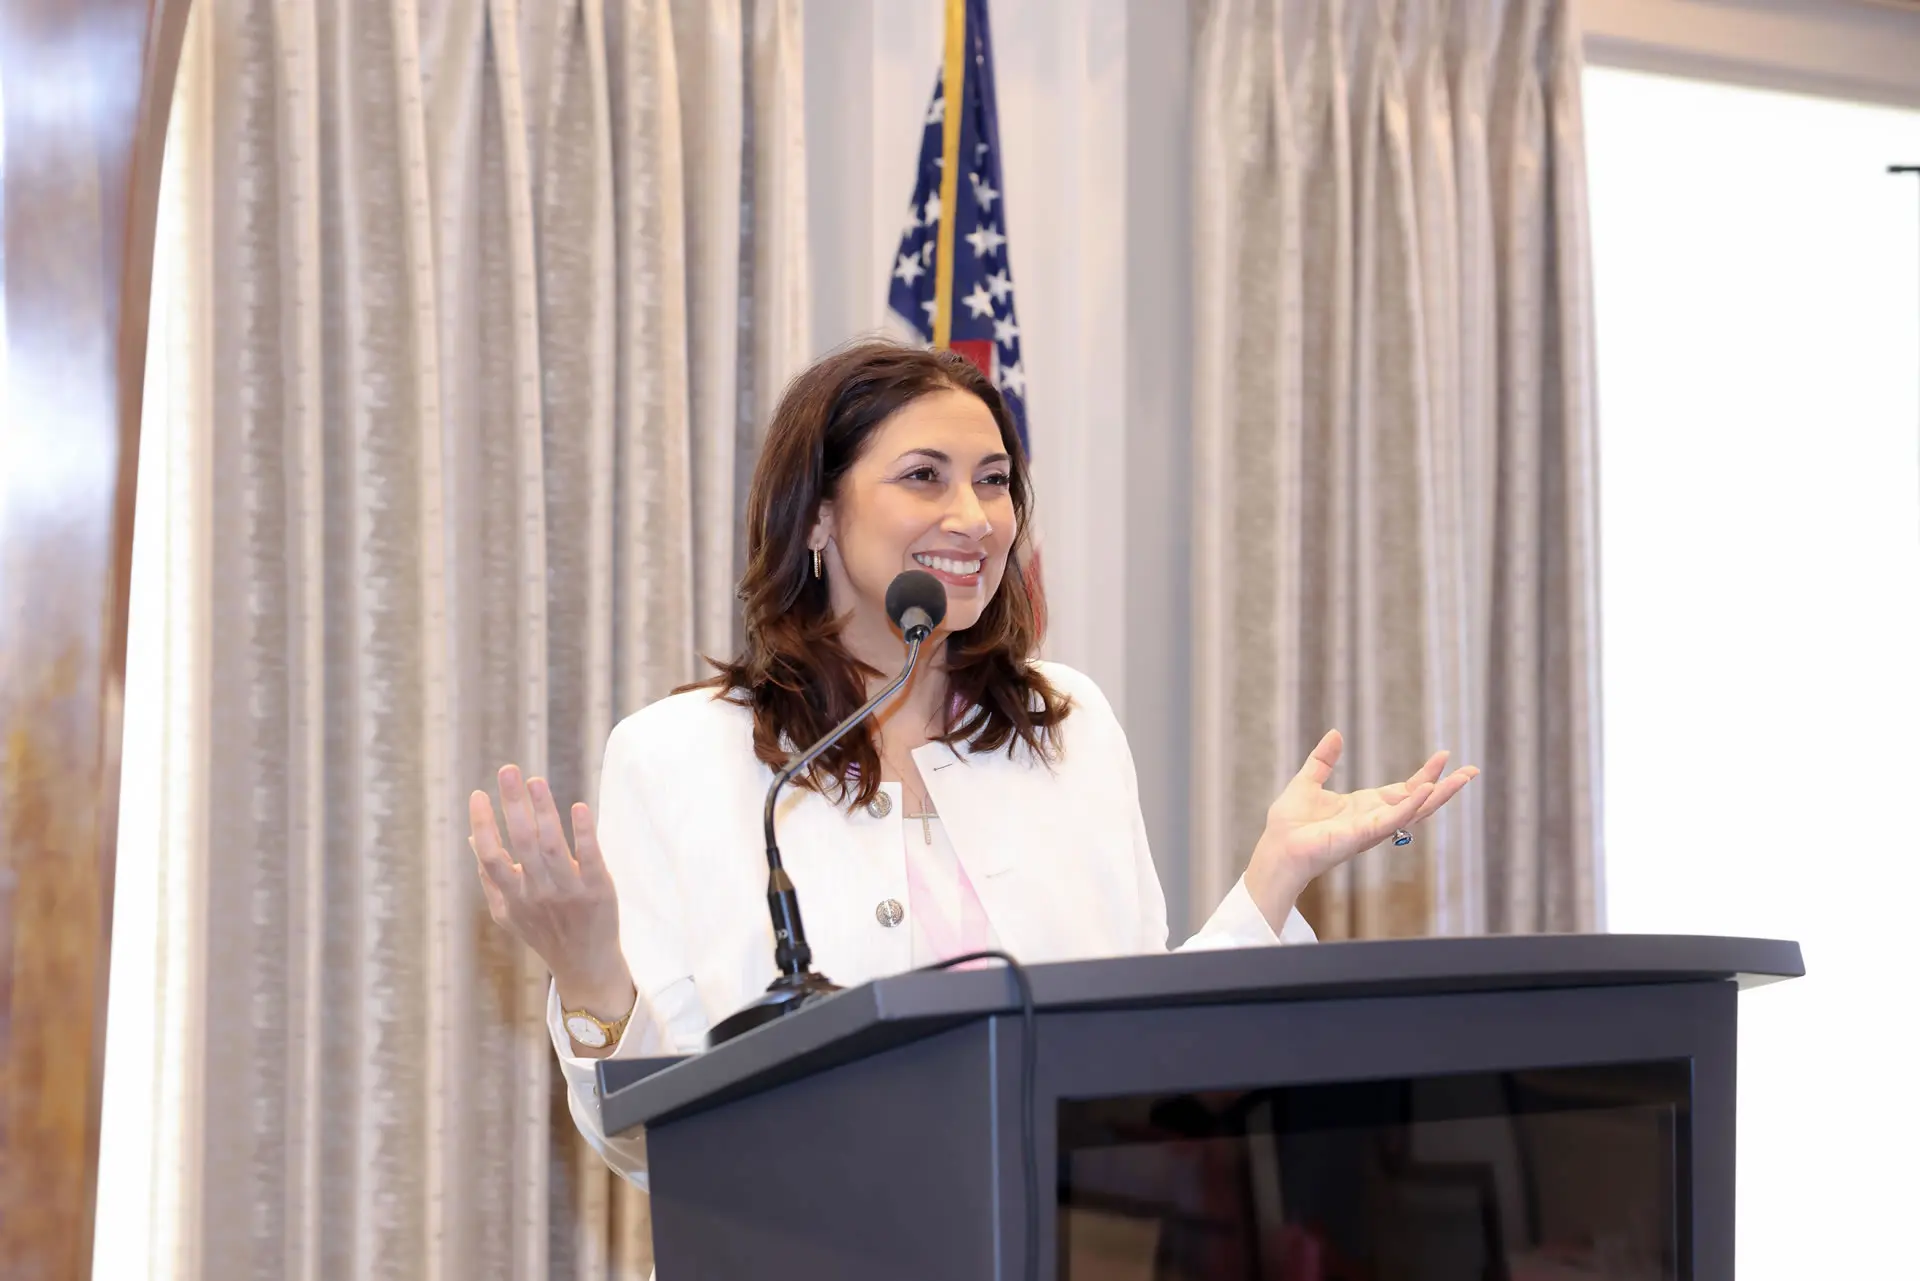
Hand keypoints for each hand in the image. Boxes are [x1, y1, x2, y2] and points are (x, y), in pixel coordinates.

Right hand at [469, 765, 632, 1017]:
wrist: (586, 965)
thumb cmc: (544, 932)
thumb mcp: (509, 913)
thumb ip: (490, 878)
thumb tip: (471, 838)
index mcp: (513, 897)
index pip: (490, 857)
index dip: (482, 825)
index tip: (477, 794)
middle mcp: (538, 893)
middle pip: (522, 843)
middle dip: (513, 804)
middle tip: (508, 770)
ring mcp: (569, 892)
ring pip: (552, 846)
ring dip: (544, 810)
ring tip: (536, 781)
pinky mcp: (598, 890)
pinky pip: (590, 858)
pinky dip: (583, 833)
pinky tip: (578, 808)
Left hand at [1245, 730, 1478, 918]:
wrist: (1278, 848)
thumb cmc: (1290, 824)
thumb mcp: (1307, 781)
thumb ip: (1323, 760)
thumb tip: (1335, 733)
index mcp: (1366, 807)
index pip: (1404, 790)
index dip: (1425, 775)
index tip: (1444, 757)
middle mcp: (1375, 819)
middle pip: (1418, 801)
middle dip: (1445, 787)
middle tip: (1471, 771)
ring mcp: (1373, 828)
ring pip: (1415, 810)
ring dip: (1439, 795)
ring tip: (1462, 778)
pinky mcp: (1364, 834)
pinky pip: (1393, 818)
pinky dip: (1411, 804)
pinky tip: (1427, 789)